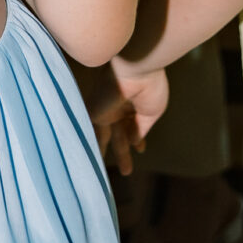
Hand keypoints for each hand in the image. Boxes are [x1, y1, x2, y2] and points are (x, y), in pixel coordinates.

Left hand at [92, 54, 168, 176]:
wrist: (136, 68)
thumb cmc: (149, 86)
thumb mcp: (151, 113)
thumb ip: (141, 129)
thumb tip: (133, 143)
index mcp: (133, 101)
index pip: (132, 124)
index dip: (135, 138)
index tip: (139, 149)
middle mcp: (117, 105)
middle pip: (119, 133)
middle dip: (123, 151)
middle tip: (127, 171)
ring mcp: (105, 108)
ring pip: (104, 136)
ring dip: (106, 154)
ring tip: (100, 174)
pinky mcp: (94, 111)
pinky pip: (93, 133)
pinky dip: (93, 147)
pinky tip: (91, 162)